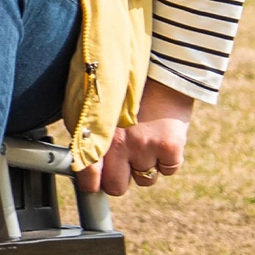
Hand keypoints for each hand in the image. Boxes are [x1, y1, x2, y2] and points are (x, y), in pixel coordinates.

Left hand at [78, 79, 193, 196]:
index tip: (92, 185)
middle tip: (126, 159)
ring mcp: (145, 146)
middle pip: (116, 187)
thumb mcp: (102, 106)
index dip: (90, 183)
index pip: (87, 172)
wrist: (164, 66)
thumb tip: (84, 161)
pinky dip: (169, 158)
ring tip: (147, 138)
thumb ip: (92, 132)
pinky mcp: (170, 147)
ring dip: (147, 165)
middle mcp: (120, 143)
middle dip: (121, 177)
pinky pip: (169, 169)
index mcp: (98, 131)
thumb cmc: (129, 85)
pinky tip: (165, 136)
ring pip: (145, 178)